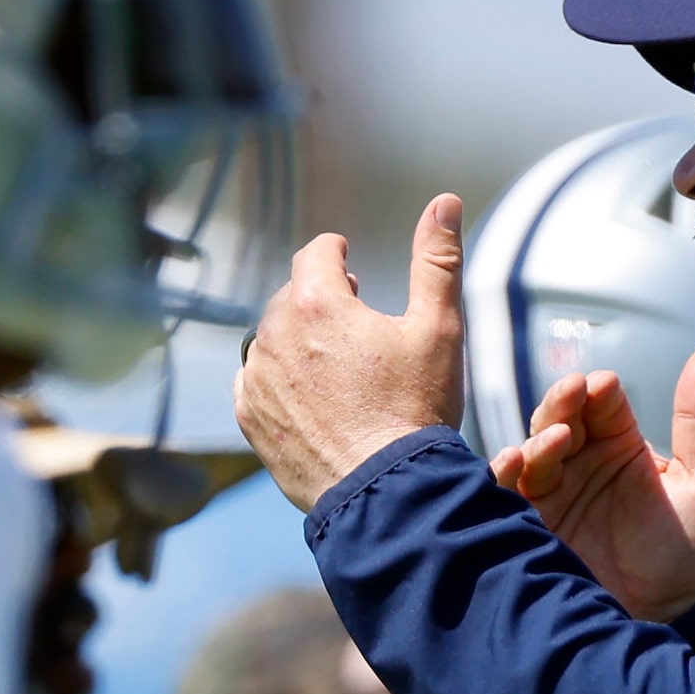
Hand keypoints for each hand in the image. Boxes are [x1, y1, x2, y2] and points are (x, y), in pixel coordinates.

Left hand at [235, 196, 465, 510]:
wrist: (386, 491)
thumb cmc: (415, 409)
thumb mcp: (438, 328)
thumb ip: (437, 260)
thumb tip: (444, 202)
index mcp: (317, 303)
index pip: (316, 254)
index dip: (335, 252)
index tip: (346, 259)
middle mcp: (275, 335)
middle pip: (292, 297)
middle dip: (319, 299)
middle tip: (351, 318)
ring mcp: (256, 380)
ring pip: (271, 340)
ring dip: (296, 341)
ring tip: (333, 363)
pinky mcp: (250, 419)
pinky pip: (254, 383)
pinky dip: (277, 381)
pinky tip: (308, 397)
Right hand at [490, 349, 694, 620]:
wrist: (662, 619)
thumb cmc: (685, 554)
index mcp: (620, 446)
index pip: (602, 403)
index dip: (599, 390)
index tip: (603, 384)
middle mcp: (581, 462)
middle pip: (561, 416)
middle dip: (564, 402)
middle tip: (574, 392)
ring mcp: (553, 492)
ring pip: (534, 448)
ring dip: (541, 436)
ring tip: (559, 437)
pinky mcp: (530, 523)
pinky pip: (507, 491)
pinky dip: (505, 473)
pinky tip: (513, 462)